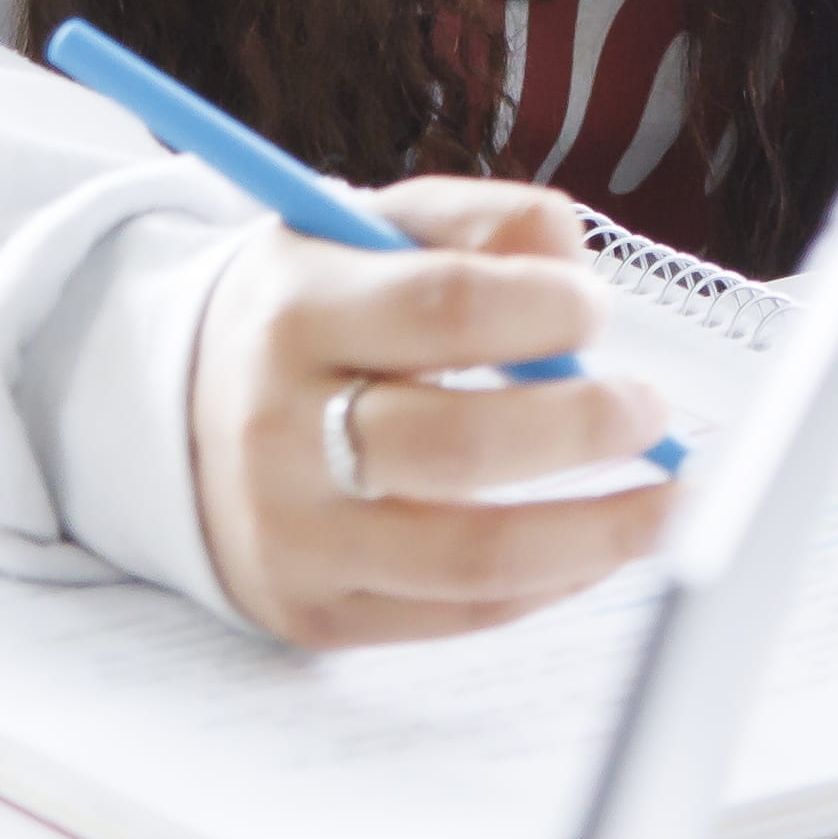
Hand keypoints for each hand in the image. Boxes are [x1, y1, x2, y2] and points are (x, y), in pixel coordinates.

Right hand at [186, 179, 678, 650]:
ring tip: (669, 503)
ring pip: (472, 556)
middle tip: (650, 411)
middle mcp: (278, 431)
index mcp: (293, 313)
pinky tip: (600, 547)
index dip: (541, 308)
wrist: (169, 417)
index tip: (596, 309)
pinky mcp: (314, 611)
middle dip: (582, 428)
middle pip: (459, 445)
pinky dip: (552, 583)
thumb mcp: (368, 232)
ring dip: (597, 533)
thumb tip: (572, 266)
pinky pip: (458, 614)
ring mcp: (292, 535)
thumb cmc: (311, 317)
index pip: (439, 309)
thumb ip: (479, 224)